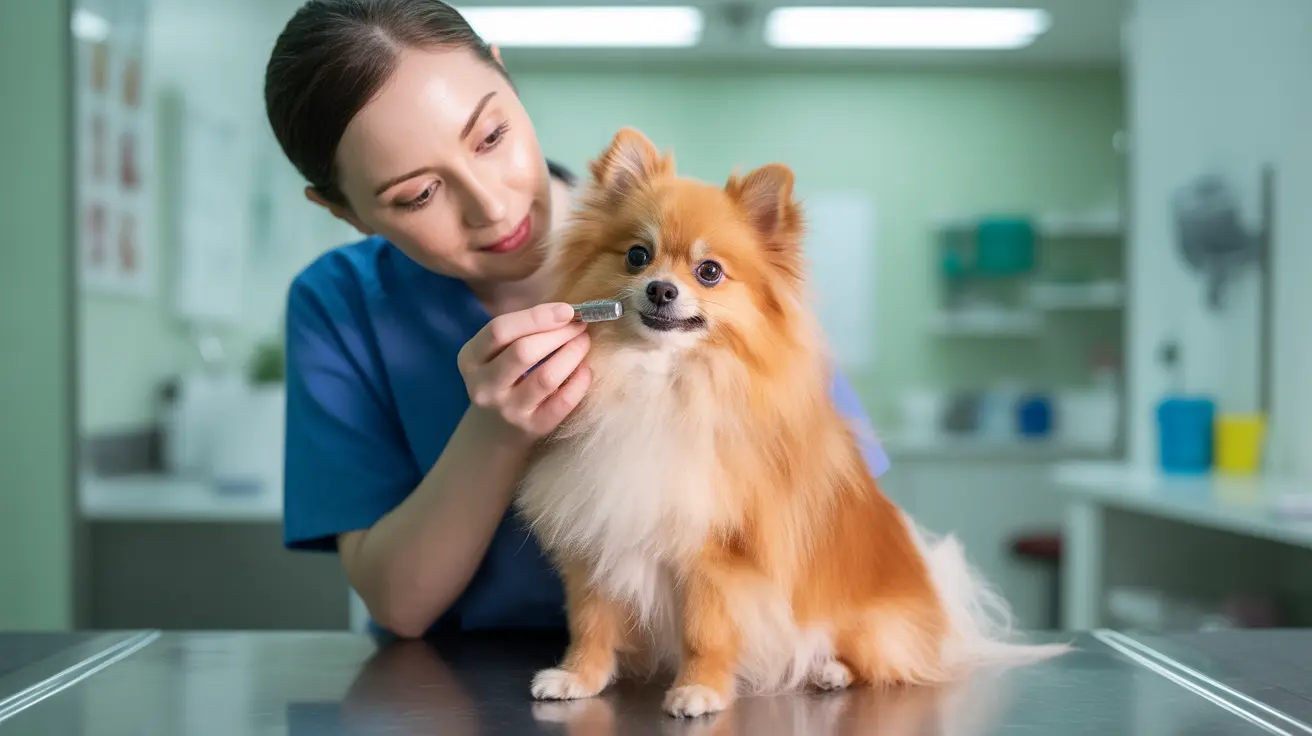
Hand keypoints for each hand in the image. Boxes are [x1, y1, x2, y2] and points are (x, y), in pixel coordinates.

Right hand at [457, 302, 592, 440]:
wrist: (494, 432)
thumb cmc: (502, 377)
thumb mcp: (495, 353)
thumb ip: (521, 329)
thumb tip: (565, 311)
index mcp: (470, 358)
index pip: (500, 330)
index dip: (536, 317)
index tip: (566, 310)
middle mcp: (484, 386)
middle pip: (523, 352)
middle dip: (558, 333)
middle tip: (579, 326)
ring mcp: (508, 410)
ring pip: (546, 377)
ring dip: (572, 354)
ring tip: (583, 342)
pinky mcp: (532, 427)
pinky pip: (563, 402)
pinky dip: (579, 382)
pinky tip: (585, 370)